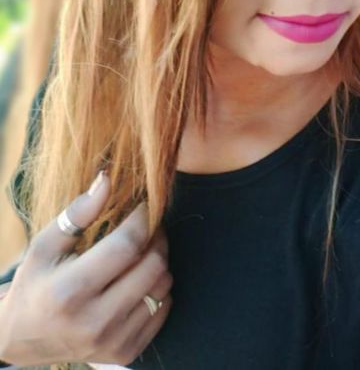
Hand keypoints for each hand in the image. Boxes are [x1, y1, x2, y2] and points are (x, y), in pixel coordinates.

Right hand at [0, 172, 171, 366]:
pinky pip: (164, 309)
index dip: (143, 218)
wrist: (22, 340)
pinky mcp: (126, 353)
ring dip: (159, 261)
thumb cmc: (36, 283)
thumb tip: (107, 179)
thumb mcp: (44, 246)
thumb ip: (78, 213)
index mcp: (70, 291)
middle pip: (152, 265)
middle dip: (155, 237)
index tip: (144, 205)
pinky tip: (139, 279)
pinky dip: (158, 288)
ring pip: (163, 286)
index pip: (127, 246)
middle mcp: (94, 322)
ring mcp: (113, 342)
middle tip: (146, 226)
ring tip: (141, 251)